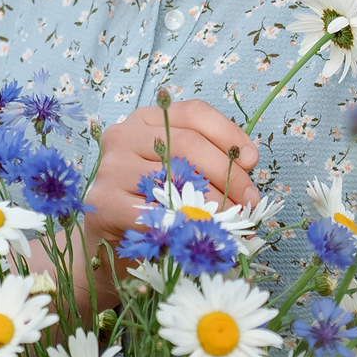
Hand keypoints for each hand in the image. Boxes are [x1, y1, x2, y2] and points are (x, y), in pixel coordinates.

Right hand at [82, 102, 258, 245]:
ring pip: (175, 177)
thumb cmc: (154, 203)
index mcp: (146, 120)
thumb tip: (247, 163)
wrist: (111, 242)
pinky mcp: (104, 203)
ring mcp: (110, 168)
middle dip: (228, 174)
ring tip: (233, 219)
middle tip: (250, 200)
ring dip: (213, 201)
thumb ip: (209, 160)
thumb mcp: (181, 173)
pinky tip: (202, 232)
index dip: (229, 135)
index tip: (252, 161)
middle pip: (188, 143)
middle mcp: (123, 135)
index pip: (194, 113)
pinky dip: (186, 222)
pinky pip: (157, 211)